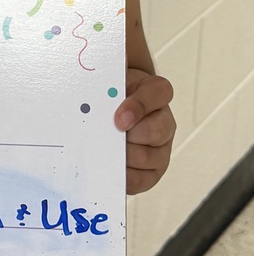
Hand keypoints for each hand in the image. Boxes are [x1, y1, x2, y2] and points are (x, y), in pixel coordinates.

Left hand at [115, 67, 174, 194]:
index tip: (119, 118)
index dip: (139, 105)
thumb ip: (105, 79)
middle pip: (156, 130)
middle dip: (128, 136)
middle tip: (106, 137)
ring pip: (149, 156)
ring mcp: (160, 148)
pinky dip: (124, 177)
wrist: (109, 114)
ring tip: (103, 152)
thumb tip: (92, 76)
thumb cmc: (110, 96)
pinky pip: (143, 179)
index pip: (159, 92)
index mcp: (155, 93)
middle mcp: (163, 121)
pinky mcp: (152, 171)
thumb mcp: (109, 82)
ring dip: (124, 156)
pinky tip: (108, 170)